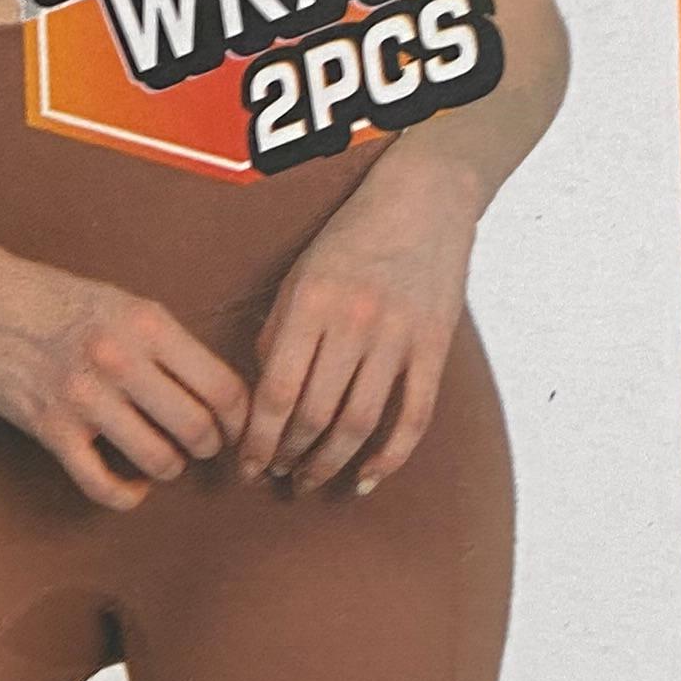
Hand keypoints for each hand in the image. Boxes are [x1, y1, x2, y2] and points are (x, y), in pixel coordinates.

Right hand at [0, 251, 248, 512]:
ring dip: (170, 468)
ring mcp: (83, 397)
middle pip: (198, 428)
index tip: (235, 427)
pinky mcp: (50, 428)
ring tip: (164, 459)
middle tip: (201, 446)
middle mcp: (120, 359)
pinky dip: (128, 495)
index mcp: (147, 323)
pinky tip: (132, 484)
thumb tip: (217, 393)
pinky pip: (103, 484)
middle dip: (209, 446)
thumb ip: (167, 343)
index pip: (222, 387)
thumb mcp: (123, 303)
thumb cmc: (55, 299)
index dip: (239, 418)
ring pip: (159, 460)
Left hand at [239, 150, 477, 494]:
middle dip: (288, 457)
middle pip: (314, 415)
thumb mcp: (298, 276)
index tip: (246, 466)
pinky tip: (367, 479)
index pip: (275, 393)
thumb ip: (278, 335)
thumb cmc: (350, 238)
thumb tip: (259, 401)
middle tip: (276, 476)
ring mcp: (397, 337)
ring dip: (330, 463)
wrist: (424, 200)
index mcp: (310, 304)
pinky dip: (390, 457)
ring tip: (310, 480)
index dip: (257, 441)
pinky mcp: (434, 347)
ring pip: (359, 423)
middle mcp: (352, 323)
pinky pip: (413, 416)